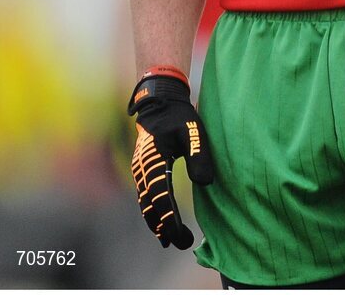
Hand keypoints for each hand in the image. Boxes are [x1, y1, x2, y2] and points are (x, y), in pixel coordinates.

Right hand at [127, 71, 213, 248]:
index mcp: (154, 160)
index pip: (160, 197)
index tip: (179, 235)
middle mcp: (142, 169)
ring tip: (171, 241)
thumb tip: (205, 183)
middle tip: (181, 244)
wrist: (159, 100)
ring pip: (145, 205)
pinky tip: (162, 223)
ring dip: (157, 223)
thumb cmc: (178, 115)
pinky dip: (152, 213)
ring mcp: (139, 170)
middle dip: (164, 227)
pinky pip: (145, 197)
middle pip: (150, 206)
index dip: (170, 218)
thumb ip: (199, 155)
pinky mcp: (142, 170)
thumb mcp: (193, 130)